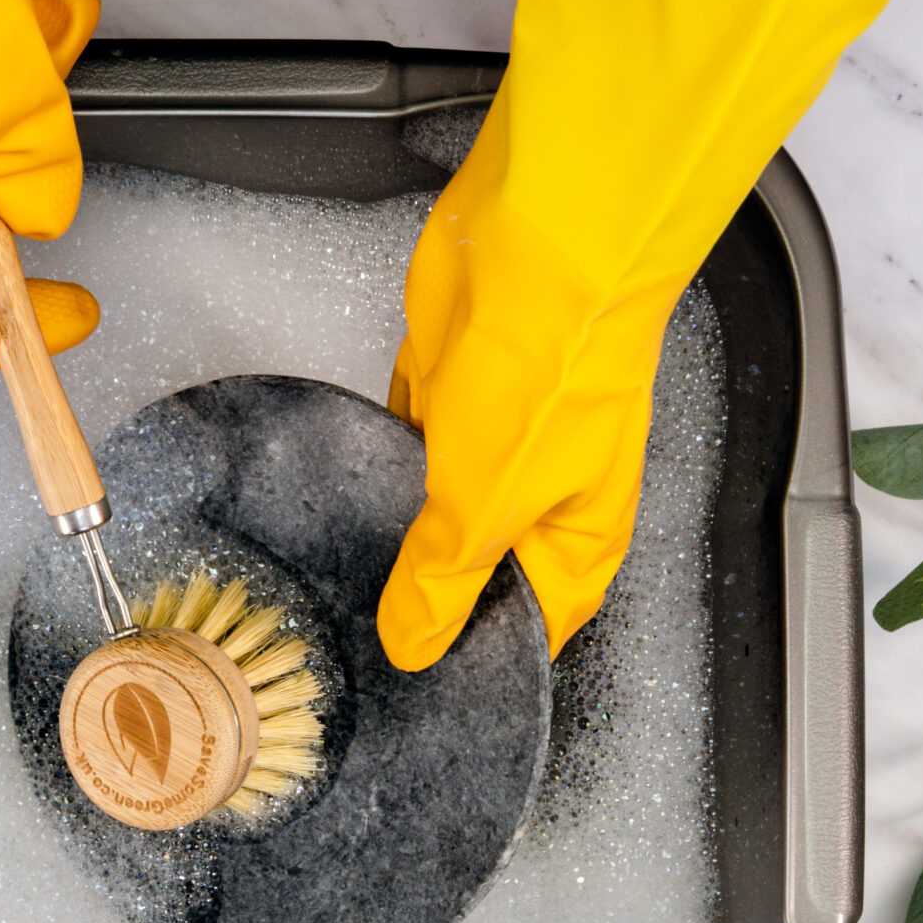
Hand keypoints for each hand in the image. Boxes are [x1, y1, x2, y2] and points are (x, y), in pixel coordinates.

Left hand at [379, 0, 909, 670]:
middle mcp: (541, 499)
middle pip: (478, 575)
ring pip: (438, 513)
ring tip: (345, 577)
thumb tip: (413, 642)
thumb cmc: (557, 364)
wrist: (545, 237)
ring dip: (400, 533)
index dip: (478, 658)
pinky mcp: (449, 393)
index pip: (528, 630)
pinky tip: (347, 496)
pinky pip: (408, 451)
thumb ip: (440, 581)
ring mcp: (494, 443)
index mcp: (577, 541)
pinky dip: (382, 470)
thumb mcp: (484, 505)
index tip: (421, 685)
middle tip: (367, 637)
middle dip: (429, 599)